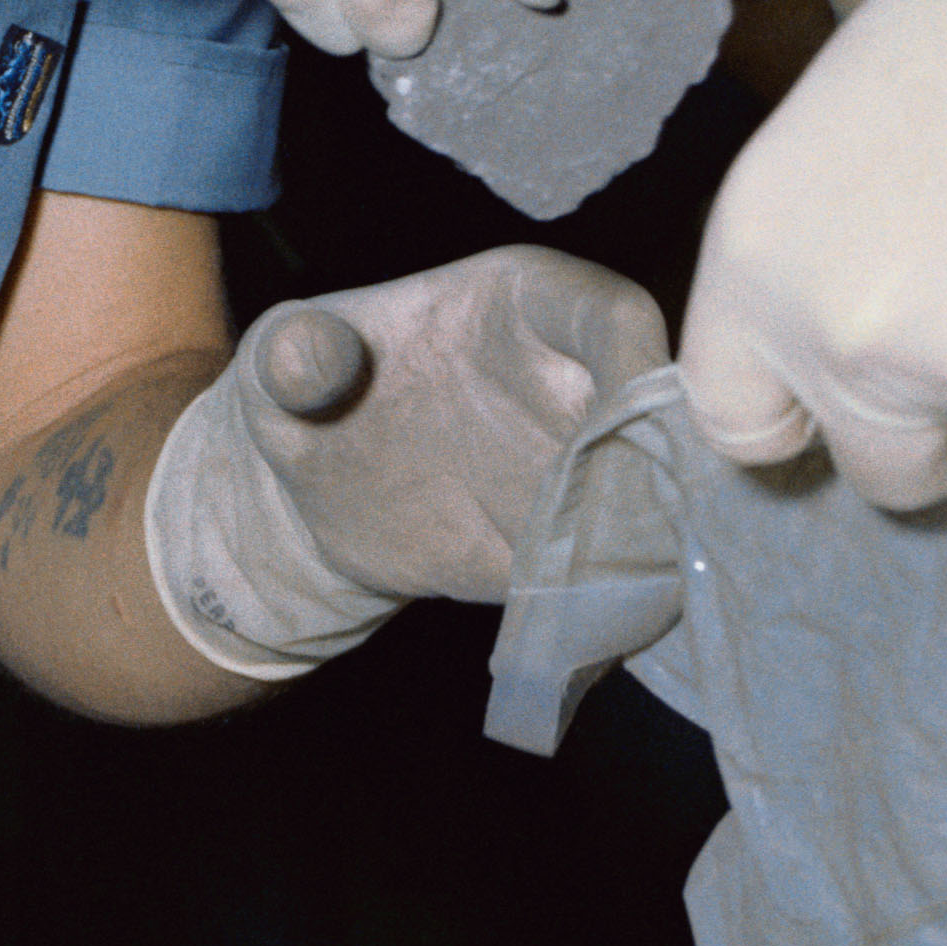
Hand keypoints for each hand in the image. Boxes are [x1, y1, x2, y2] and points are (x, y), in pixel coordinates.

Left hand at [141, 245, 668, 677]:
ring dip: (645, 554)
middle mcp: (580, 379)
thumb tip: (304, 358)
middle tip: (614, 532)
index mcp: (524, 306)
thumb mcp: (279, 361)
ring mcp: (590, 464)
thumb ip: (294, 354)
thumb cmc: (303, 385)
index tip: (630, 411)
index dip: (636, 359)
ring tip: (590, 594)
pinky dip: (610, 612)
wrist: (314, 482)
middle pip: (667, 418)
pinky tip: (577, 639)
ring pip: (661, 506)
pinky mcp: (577, 543)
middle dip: (658, 476)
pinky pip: (618, 577)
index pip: (613, 316)